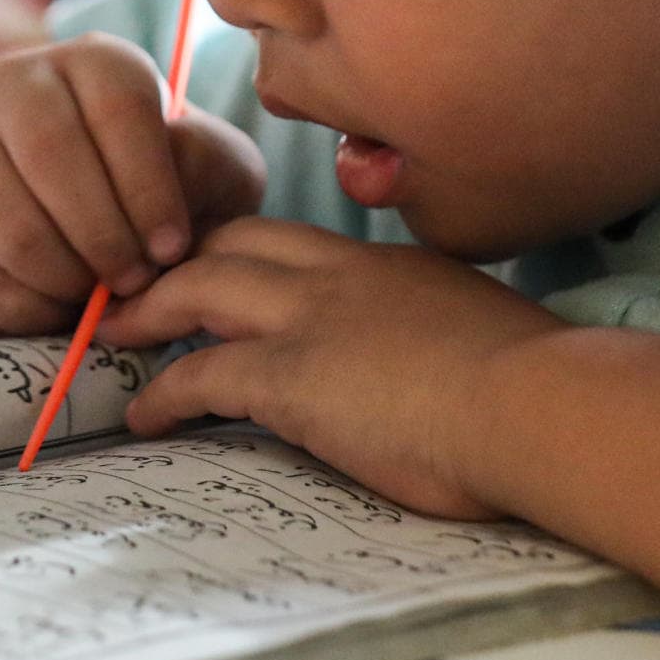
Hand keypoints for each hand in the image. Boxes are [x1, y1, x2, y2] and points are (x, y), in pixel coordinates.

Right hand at [0, 33, 264, 336]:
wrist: (65, 227)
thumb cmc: (150, 191)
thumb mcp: (203, 170)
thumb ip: (206, 164)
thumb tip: (168, 195)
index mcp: (94, 61)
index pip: (119, 105)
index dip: (149, 187)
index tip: (171, 247)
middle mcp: (15, 83)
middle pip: (52, 156)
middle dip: (105, 237)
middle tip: (134, 281)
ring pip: (9, 222)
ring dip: (66, 277)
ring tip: (96, 295)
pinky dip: (23, 306)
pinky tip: (53, 305)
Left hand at [98, 218, 565, 517]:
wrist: (542, 404)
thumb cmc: (540, 391)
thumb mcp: (483, 337)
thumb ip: (444, 335)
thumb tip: (446, 363)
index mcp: (391, 267)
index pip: (299, 242)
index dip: (248, 252)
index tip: (219, 268)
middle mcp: (342, 276)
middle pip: (234, 242)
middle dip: (179, 259)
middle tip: (141, 285)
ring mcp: (311, 321)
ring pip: (199, 289)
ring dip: (150, 312)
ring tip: (117, 336)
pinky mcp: (290, 377)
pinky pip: (201, 375)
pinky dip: (162, 394)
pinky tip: (143, 418)